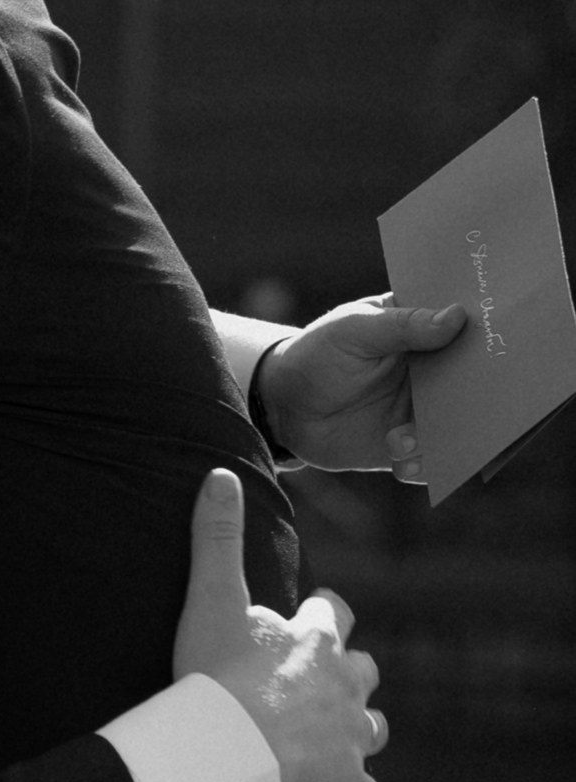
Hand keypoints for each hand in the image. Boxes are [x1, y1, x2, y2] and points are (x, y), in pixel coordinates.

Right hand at [174, 469, 395, 781]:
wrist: (226, 751)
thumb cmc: (217, 675)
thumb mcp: (211, 598)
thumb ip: (215, 537)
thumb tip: (217, 475)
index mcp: (315, 640)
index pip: (333, 614)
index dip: (323, 615)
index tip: (310, 618)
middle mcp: (344, 684)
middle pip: (364, 671)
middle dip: (349, 675)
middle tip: (322, 683)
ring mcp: (349, 737)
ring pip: (374, 728)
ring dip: (361, 730)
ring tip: (338, 738)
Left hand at [254, 293, 466, 480]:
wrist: (279, 405)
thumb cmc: (315, 355)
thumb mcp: (353, 330)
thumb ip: (402, 325)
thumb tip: (456, 317)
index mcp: (423, 331)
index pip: (468, 329)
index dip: (487, 334)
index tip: (501, 341)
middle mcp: (432, 372)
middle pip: (475, 380)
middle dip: (482, 391)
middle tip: (479, 399)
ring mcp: (422, 410)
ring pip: (458, 424)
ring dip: (446, 434)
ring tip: (406, 439)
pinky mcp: (407, 445)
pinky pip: (430, 458)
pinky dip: (425, 464)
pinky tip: (403, 463)